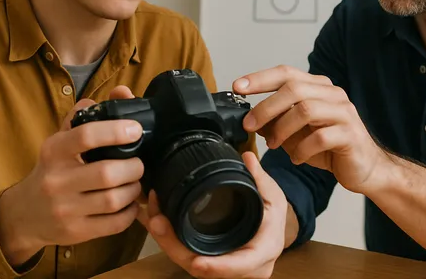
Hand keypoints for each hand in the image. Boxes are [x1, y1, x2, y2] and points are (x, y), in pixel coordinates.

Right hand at [0, 86, 143, 266]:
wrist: (23, 214)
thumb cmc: (50, 170)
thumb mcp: (59, 140)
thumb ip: (86, 115)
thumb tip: (121, 93)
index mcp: (53, 151)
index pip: (86, 136)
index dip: (116, 131)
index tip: (135, 130)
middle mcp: (56, 180)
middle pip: (107, 173)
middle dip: (133, 166)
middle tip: (138, 163)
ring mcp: (65, 210)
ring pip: (114, 200)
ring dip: (134, 189)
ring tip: (134, 182)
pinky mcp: (76, 232)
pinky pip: (115, 223)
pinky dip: (130, 212)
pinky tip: (129, 203)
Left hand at [137, 152, 286, 278]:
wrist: (271, 232)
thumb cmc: (272, 217)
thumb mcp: (273, 197)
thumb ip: (259, 178)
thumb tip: (248, 158)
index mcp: (261, 254)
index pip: (239, 266)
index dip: (216, 267)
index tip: (196, 263)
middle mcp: (241, 269)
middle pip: (203, 267)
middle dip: (176, 247)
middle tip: (157, 223)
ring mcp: (221, 268)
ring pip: (189, 261)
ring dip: (167, 241)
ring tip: (152, 217)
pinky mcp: (207, 260)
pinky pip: (184, 253)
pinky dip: (167, 239)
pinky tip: (152, 222)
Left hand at [234, 65, 381, 192]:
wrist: (364, 167)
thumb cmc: (329, 147)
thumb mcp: (296, 132)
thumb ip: (276, 121)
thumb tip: (249, 118)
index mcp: (318, 87)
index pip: (286, 73)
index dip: (260, 78)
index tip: (237, 87)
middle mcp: (332, 94)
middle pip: (294, 89)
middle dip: (266, 107)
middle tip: (249, 125)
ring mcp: (344, 112)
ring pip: (306, 110)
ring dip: (282, 128)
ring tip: (273, 144)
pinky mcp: (350, 134)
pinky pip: (320, 136)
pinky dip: (302, 148)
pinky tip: (296, 158)